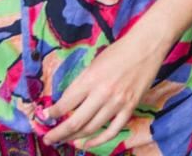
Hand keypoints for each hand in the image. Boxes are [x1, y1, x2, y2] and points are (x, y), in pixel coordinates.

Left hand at [41, 33, 162, 147]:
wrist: (146, 47)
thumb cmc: (118, 51)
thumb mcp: (94, 64)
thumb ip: (81, 83)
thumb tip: (66, 103)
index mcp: (90, 79)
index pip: (66, 104)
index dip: (52, 114)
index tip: (45, 118)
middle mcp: (102, 94)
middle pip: (75, 121)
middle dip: (58, 133)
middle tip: (48, 139)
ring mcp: (117, 103)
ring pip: (92, 128)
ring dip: (75, 137)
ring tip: (65, 141)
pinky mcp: (130, 108)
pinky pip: (112, 131)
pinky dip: (98, 141)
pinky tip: (87, 144)